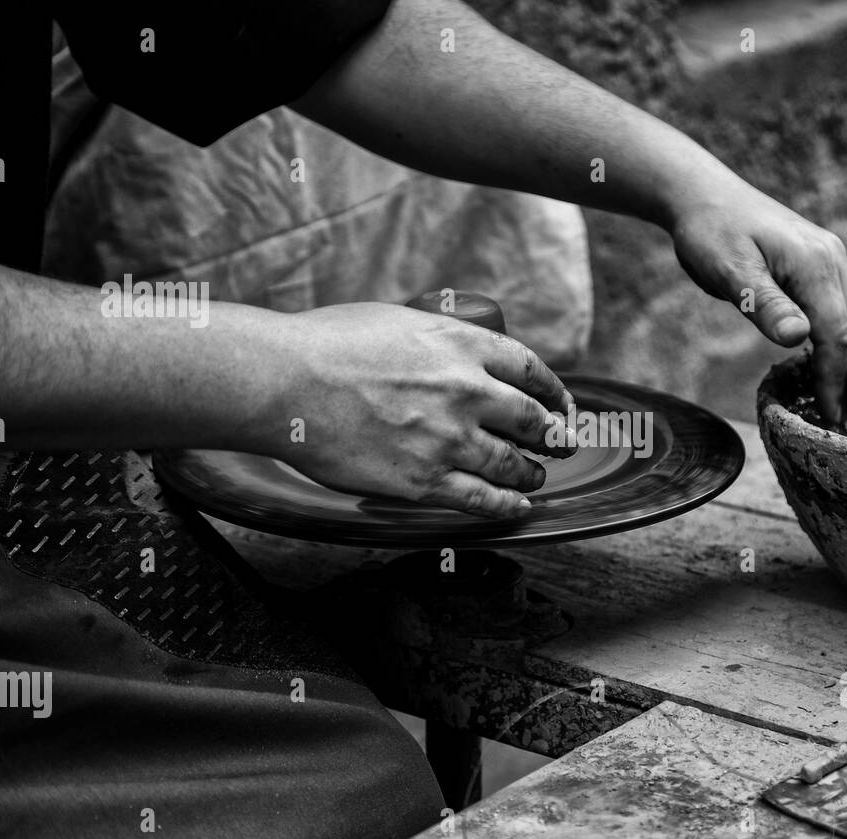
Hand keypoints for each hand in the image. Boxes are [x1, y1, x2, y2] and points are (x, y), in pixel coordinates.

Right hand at [273, 303, 573, 517]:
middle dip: (555, 437)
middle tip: (562, 444)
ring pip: (514, 465)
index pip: (531, 371)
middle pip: (533, 421)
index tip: (560, 406)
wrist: (285, 382)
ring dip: (531, 474)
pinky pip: (482, 500)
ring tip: (534, 478)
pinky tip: (517, 507)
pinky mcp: (423, 480)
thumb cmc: (327, 345)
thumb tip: (455, 356)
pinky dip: (507, 506)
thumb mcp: (399, 322)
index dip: (554, 394)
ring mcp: (448, 438)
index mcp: (463, 344)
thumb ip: (438, 343)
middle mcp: (467, 391)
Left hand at [670, 185, 846, 440]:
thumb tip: (800, 338)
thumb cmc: (710, 232)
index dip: (835, 379)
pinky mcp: (822, 266)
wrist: (703, 194)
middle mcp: (833, 261)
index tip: (831, 419)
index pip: (837, 333)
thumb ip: (765, 305)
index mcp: (815, 264)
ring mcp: (831, 262)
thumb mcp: (729, 270)